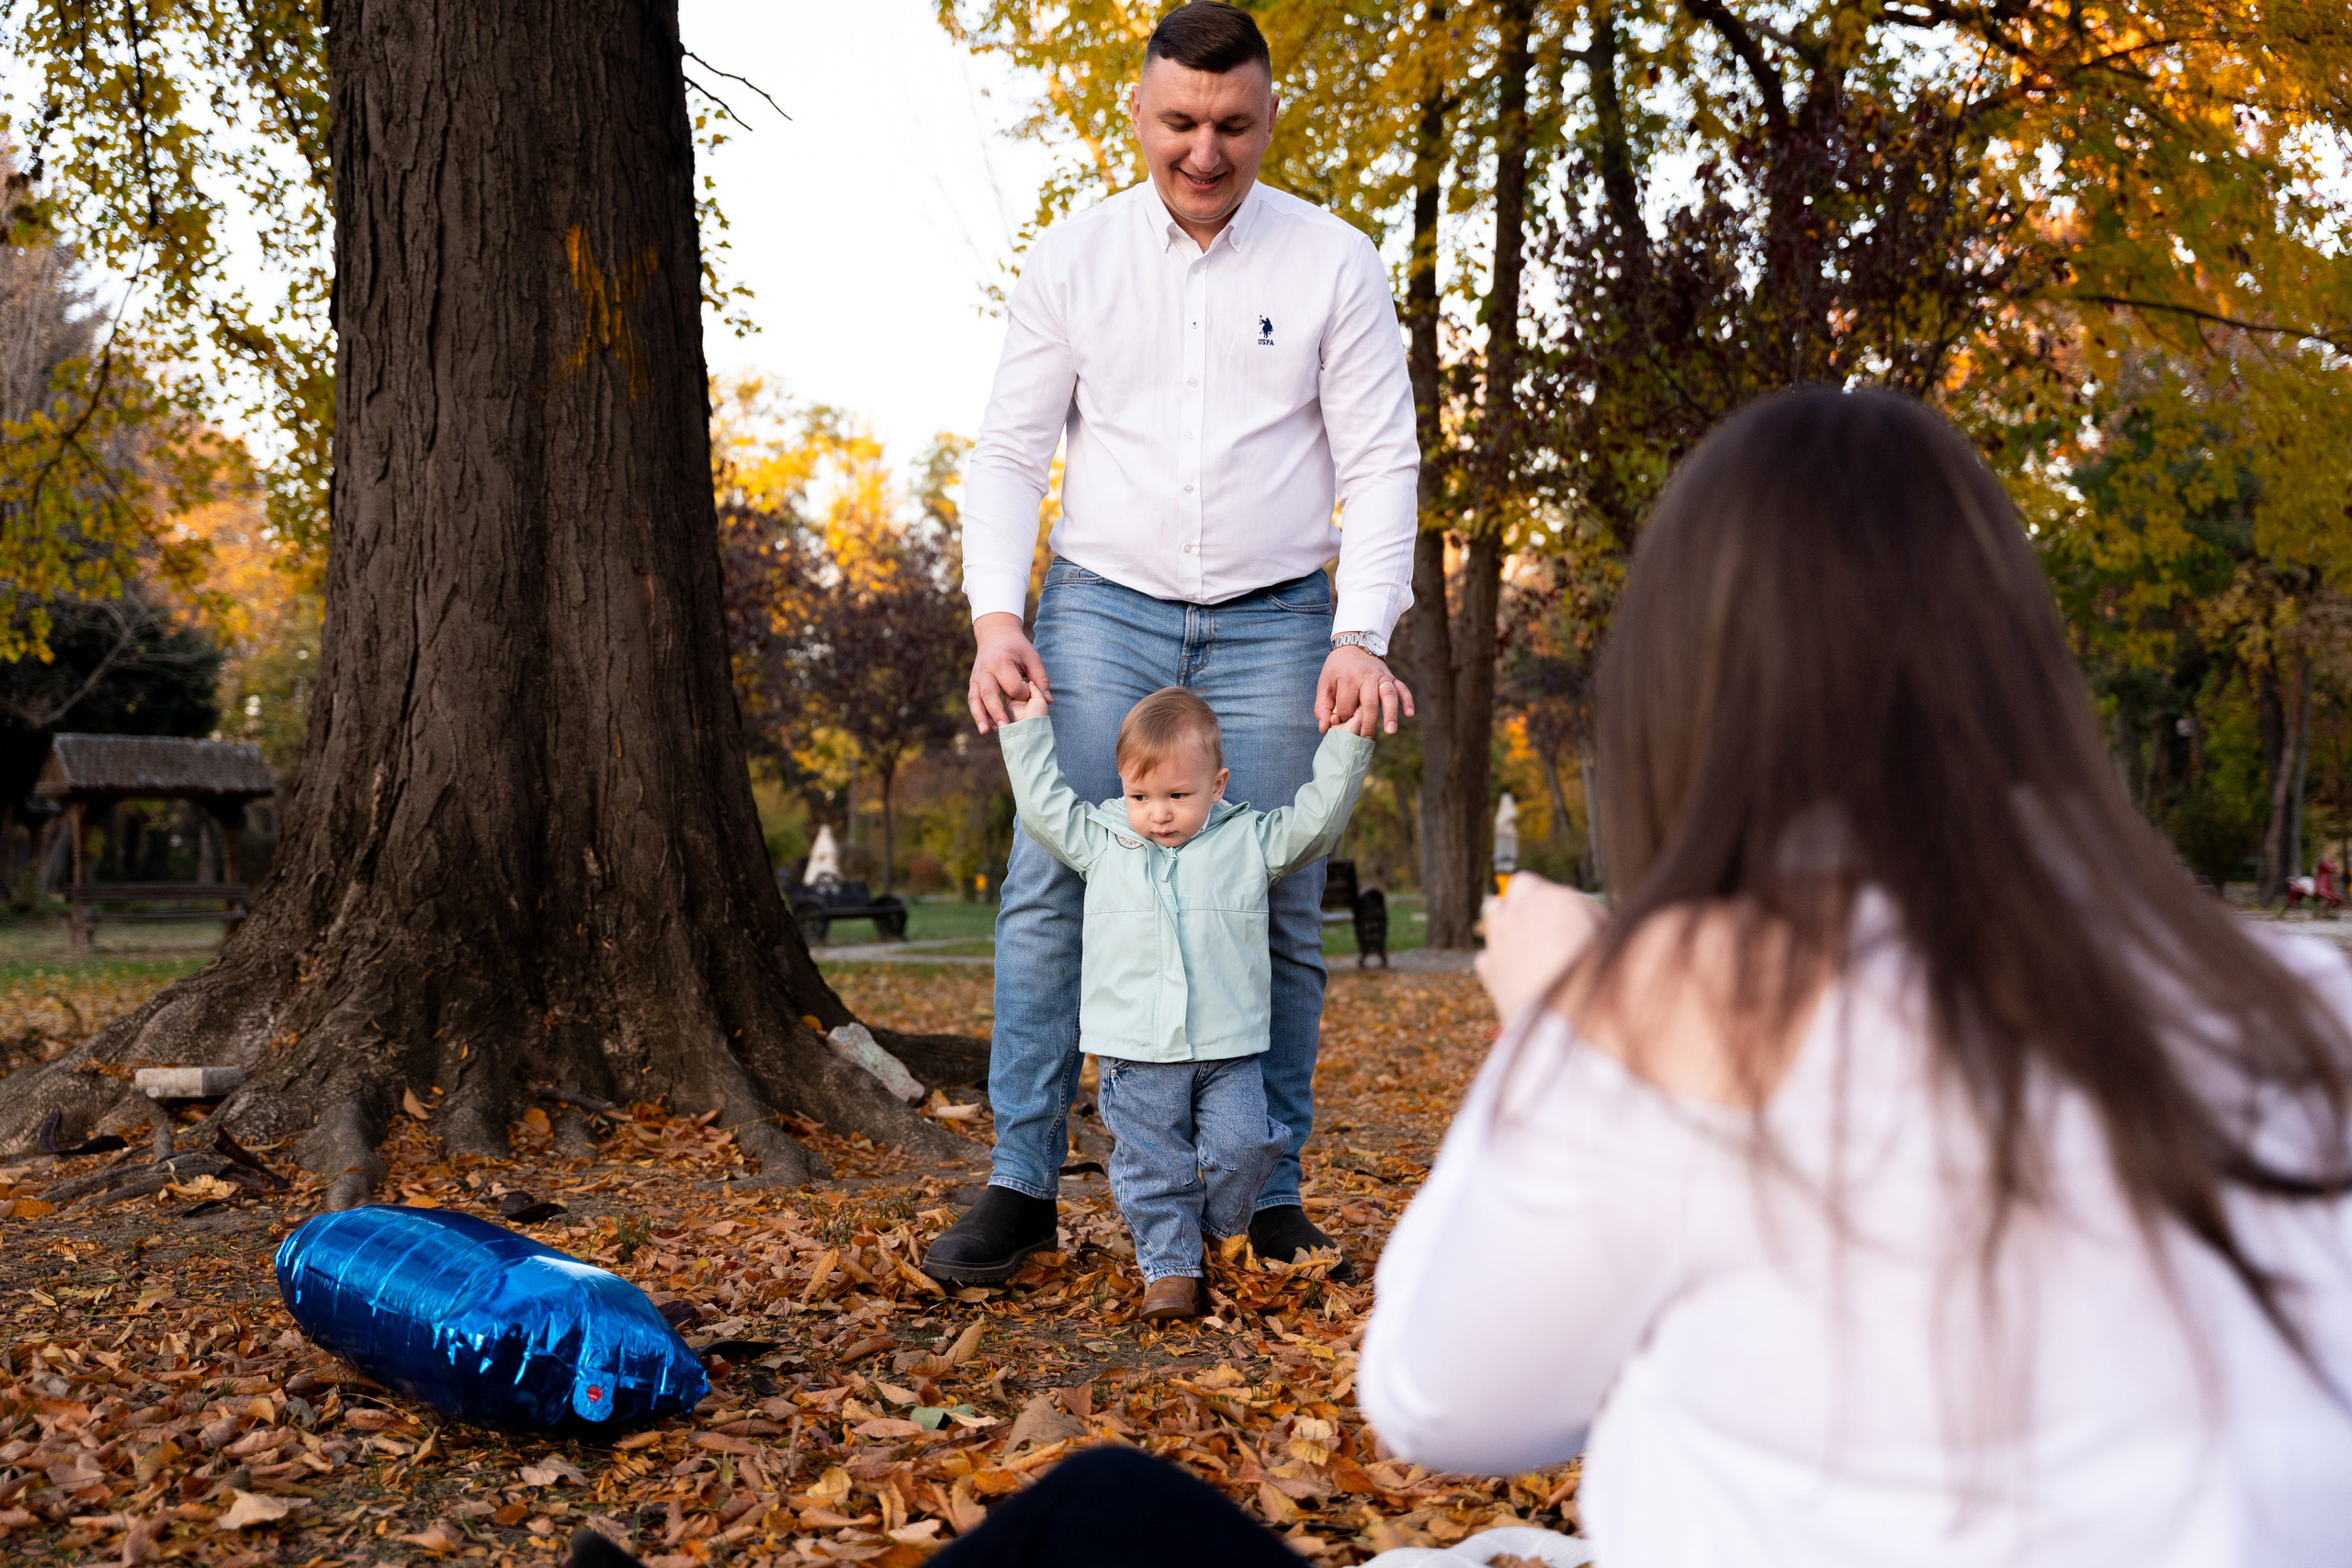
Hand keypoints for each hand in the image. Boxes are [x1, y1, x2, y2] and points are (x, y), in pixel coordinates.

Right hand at [969, 612, 1049, 733]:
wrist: (995, 633)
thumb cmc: (1017, 646)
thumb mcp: (1032, 657)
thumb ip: (1040, 679)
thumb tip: (1048, 701)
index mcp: (1002, 662)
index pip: (1012, 685)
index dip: (1023, 693)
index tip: (1029, 691)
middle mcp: (986, 670)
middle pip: (990, 693)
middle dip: (997, 712)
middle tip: (1006, 728)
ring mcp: (977, 676)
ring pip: (976, 698)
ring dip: (980, 716)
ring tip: (985, 732)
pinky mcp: (974, 682)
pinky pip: (973, 699)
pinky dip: (977, 713)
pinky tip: (985, 727)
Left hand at [1317, 643, 1412, 736]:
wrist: (1353, 645)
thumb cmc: (1337, 669)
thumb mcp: (1324, 684)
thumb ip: (1322, 707)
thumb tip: (1324, 729)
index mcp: (1348, 678)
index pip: (1347, 705)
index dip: (1343, 717)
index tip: (1341, 721)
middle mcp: (1367, 676)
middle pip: (1369, 702)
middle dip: (1368, 723)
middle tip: (1366, 739)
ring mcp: (1382, 676)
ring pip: (1388, 695)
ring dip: (1390, 714)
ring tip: (1390, 731)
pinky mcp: (1392, 676)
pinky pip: (1402, 688)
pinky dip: (1407, 701)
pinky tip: (1409, 714)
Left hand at [1475, 872, 1607, 1022]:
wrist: (1560, 1028)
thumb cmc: (1595, 984)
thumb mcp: (1609, 943)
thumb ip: (1594, 924)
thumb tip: (1587, 925)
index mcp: (1554, 900)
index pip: (1560, 889)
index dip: (1573, 905)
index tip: (1587, 927)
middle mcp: (1520, 912)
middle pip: (1523, 886)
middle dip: (1535, 900)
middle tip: (1554, 925)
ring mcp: (1498, 938)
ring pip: (1498, 914)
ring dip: (1514, 925)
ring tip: (1536, 951)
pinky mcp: (1488, 968)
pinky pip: (1490, 953)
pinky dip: (1501, 959)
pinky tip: (1521, 977)